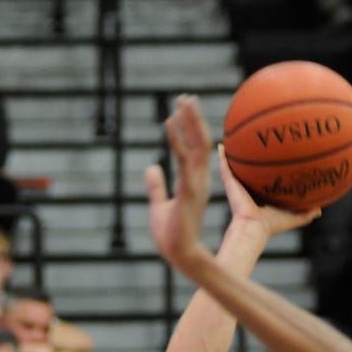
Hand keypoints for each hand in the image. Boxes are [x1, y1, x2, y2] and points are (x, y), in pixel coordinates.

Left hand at [147, 95, 213, 270]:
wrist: (179, 256)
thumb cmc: (171, 237)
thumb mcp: (160, 206)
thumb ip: (156, 187)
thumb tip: (151, 168)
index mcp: (195, 182)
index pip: (195, 150)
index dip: (191, 128)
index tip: (183, 108)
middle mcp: (200, 180)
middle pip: (200, 142)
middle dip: (194, 118)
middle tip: (187, 96)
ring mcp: (196, 184)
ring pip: (197, 146)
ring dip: (190, 122)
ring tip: (184, 100)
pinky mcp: (189, 191)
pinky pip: (183, 160)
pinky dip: (177, 140)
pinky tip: (170, 122)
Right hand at [218, 143, 319, 239]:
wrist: (255, 227)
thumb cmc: (273, 225)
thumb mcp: (295, 217)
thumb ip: (308, 212)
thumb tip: (321, 209)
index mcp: (262, 196)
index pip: (263, 181)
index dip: (267, 171)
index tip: (273, 158)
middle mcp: (249, 189)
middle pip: (249, 171)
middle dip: (250, 159)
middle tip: (254, 142)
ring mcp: (237, 186)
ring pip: (234, 167)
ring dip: (233, 154)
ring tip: (233, 138)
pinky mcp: (229, 184)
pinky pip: (224, 167)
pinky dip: (222, 156)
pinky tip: (221, 145)